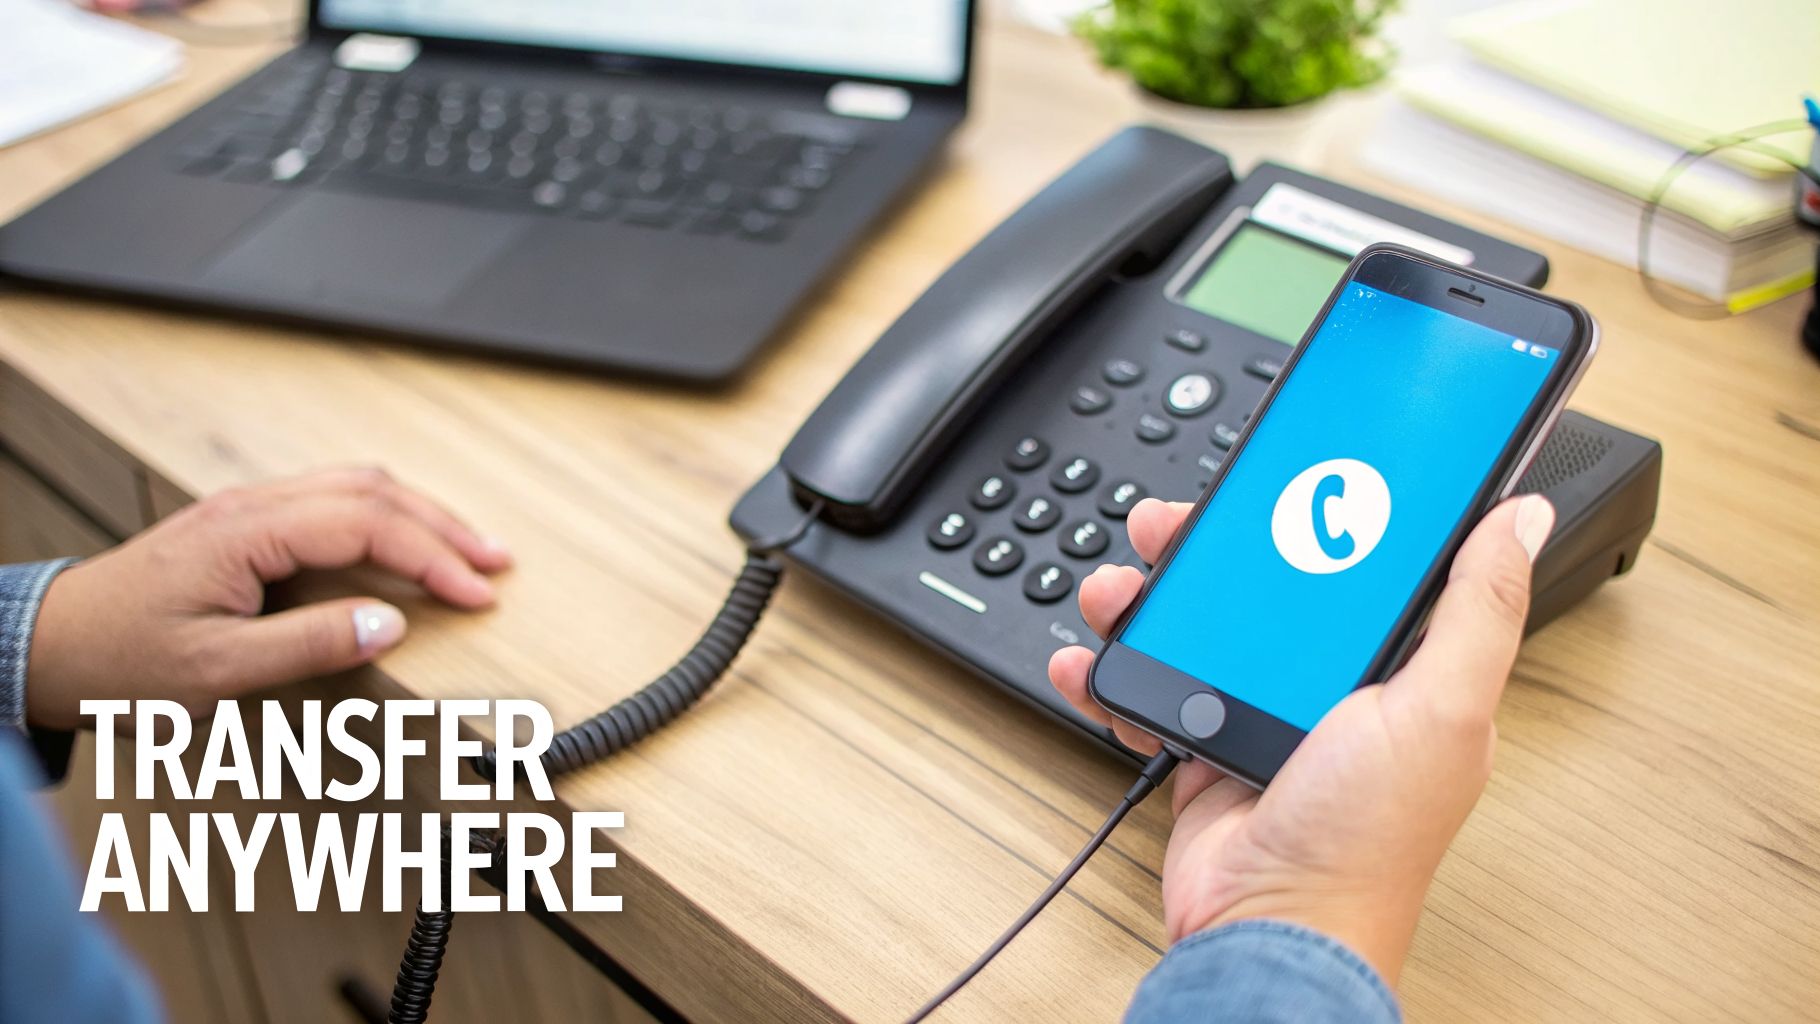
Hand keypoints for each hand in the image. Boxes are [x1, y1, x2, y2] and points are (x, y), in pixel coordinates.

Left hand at [25, 468, 511, 728]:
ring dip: (419, 515)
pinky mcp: (243, 525)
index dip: (432, 558)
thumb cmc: (117, 660)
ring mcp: (245, 509)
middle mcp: (249, 506)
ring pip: (356, 486)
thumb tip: (389, 623)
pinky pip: (331, 499)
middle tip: (496, 563)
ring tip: (467, 548)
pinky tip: (404, 539)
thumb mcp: (216, 671)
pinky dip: (384, 516)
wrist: (46, 646)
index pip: (367, 526)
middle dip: (444, 527)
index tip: (478, 593)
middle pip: (373, 492)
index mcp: (245, 532)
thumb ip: (309, 644)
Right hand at [1048, 493, 1554, 985]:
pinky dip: (1112, 672)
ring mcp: (1262, 713)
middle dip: (1210, 549)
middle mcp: (1330, 686)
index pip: (1363, 563)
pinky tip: (1091, 658)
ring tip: (1118, 592)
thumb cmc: (1368, 841)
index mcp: (1401, 668)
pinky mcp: (1205, 742)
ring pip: (1198, 626)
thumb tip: (1521, 518)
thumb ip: (1479, 611)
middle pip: (1264, 584)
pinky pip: (1150, 688)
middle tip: (1174, 528)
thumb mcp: (1442, 712)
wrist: (1268, 928)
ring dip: (1146, 600)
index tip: (1286, 474)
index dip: (1322, 512)